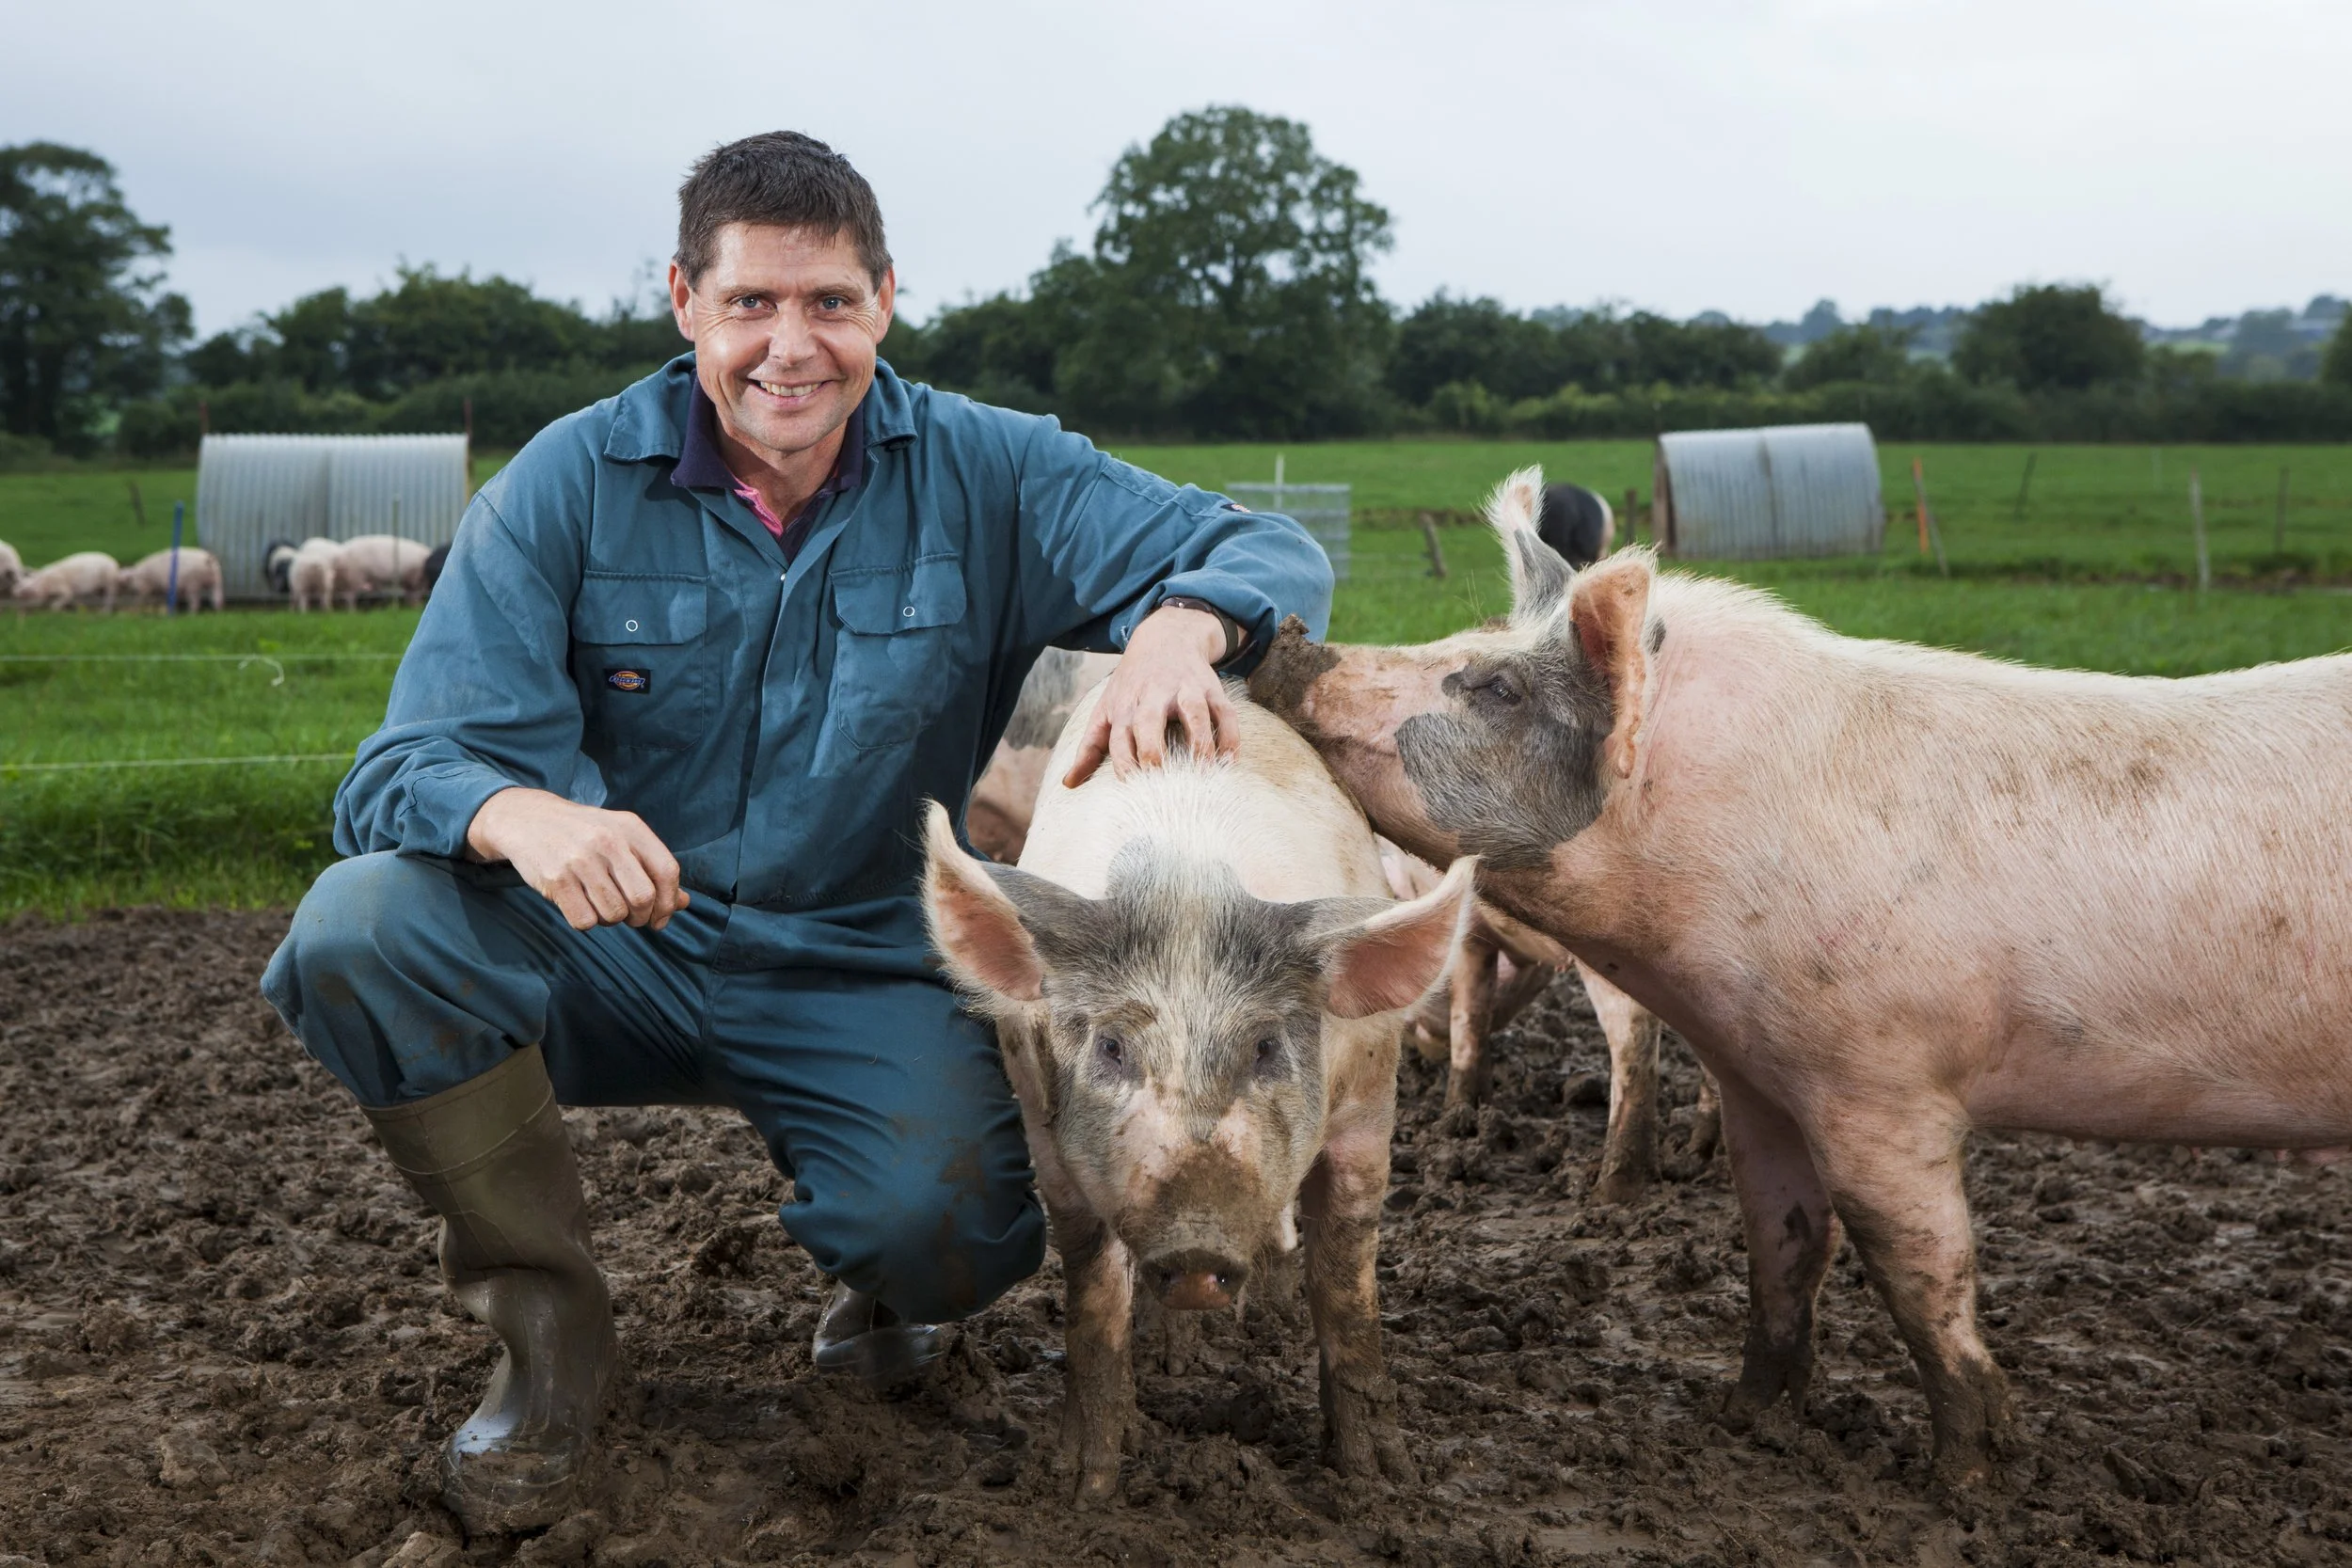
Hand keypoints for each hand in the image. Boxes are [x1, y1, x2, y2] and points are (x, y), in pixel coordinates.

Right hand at [464, 787, 690, 931]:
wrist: (527, 820)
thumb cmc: (582, 834)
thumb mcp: (621, 838)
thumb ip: (652, 868)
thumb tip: (685, 903)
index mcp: (631, 828)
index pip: (667, 871)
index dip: (670, 901)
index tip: (661, 917)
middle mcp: (608, 841)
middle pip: (643, 898)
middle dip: (640, 917)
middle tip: (629, 916)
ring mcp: (581, 860)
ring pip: (614, 913)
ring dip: (611, 920)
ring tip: (600, 905)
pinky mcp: (556, 879)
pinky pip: (585, 921)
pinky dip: (586, 923)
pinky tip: (580, 905)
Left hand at [1064, 605, 1238, 785]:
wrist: (1166, 636)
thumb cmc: (1132, 684)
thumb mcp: (1107, 709)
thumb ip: (1090, 747)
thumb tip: (1068, 784)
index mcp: (1125, 707)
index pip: (1119, 738)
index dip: (1124, 764)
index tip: (1131, 789)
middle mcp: (1153, 697)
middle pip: (1149, 722)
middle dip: (1152, 750)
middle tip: (1159, 779)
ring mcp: (1185, 690)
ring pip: (1194, 714)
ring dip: (1199, 743)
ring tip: (1204, 772)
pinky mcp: (1211, 689)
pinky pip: (1224, 713)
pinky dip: (1229, 737)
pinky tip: (1230, 761)